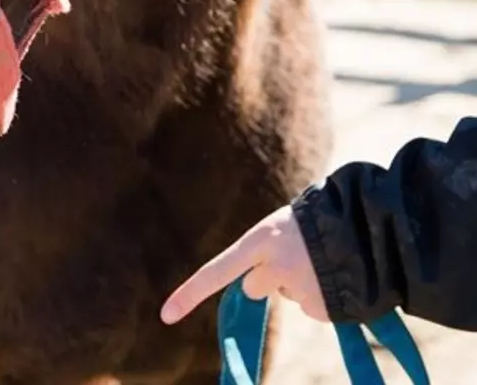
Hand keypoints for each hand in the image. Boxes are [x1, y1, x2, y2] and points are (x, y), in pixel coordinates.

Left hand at [160, 206, 328, 323]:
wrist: (369, 223)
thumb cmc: (320, 219)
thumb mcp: (284, 226)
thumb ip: (264, 252)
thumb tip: (254, 283)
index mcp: (261, 240)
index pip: (217, 270)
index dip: (190, 294)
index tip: (165, 316)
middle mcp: (276, 267)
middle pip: (254, 286)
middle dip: (268, 277)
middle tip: (293, 254)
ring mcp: (298, 291)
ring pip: (287, 295)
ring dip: (299, 282)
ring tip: (322, 259)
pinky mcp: (320, 309)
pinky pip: (310, 307)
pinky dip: (320, 296)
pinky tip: (334, 275)